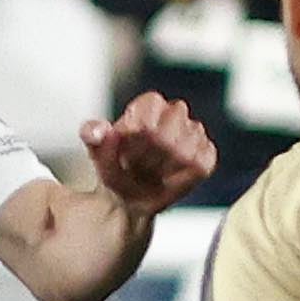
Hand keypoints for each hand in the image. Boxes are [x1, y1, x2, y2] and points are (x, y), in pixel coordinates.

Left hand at [82, 92, 218, 218]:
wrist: (130, 195)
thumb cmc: (115, 168)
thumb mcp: (96, 151)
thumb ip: (92, 134)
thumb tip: (100, 130)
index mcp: (150, 104)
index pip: (153, 105)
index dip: (137, 130)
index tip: (125, 147)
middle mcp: (175, 114)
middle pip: (169, 130)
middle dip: (148, 154)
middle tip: (135, 166)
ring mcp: (194, 135)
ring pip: (185, 150)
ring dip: (163, 168)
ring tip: (150, 173)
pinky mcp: (206, 157)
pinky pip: (200, 165)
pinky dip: (182, 178)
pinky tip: (168, 180)